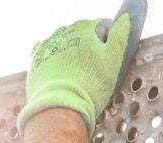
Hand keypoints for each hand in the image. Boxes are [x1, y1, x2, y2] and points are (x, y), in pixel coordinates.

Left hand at [17, 0, 146, 136]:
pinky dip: (56, 62)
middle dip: (90, 47)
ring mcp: (47, 45)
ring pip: (65, 44)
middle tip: (95, 71)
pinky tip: (62, 76)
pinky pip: (48, 56)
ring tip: (78, 76)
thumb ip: (122, 33)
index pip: (103, 26)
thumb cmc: (92, 84)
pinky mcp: (35, 60)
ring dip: (73, 54)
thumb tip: (126, 15)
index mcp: (85, 27)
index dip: (110, 42)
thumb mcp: (115, 58)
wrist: (60, 107)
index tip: (111, 59)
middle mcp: (64, 30)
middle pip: (83, 34)